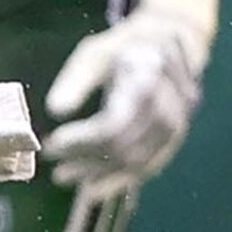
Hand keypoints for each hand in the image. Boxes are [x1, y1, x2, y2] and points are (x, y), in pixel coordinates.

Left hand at [42, 0, 218, 190]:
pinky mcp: (174, 138)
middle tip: (53, 163)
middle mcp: (170, 103)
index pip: (114, 123)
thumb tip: (55, 110)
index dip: (82, 140)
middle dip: (86, 159)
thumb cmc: (125, 46)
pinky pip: (149, 166)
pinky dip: (119, 180)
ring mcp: (178, 123)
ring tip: (64, 176)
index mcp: (149, 76)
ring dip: (99, 174)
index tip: (53, 144)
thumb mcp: (95, 52)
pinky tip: (93, 188)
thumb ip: (76, 80)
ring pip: (137, 161)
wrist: (170, 43)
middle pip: (125, 145)